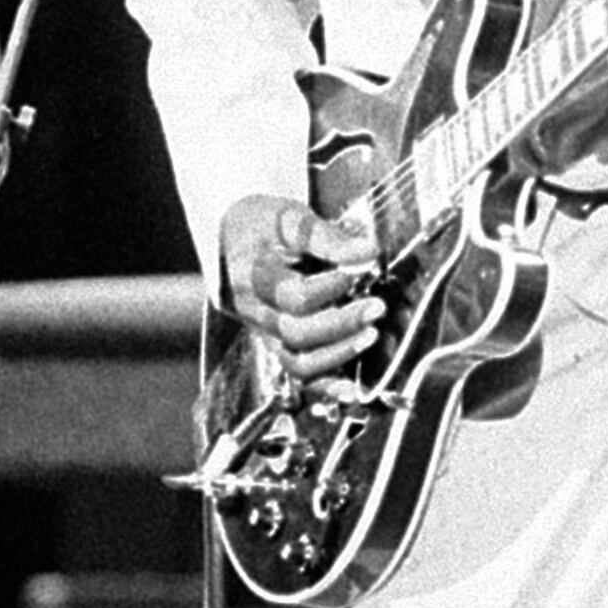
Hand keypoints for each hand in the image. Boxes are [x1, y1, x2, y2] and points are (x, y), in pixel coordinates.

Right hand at [216, 194, 386, 383]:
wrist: (230, 241)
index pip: (293, 295)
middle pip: (297, 333)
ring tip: (371, 335)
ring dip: (339, 354)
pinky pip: (298, 375)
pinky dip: (326, 386)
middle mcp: (257, 311)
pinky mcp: (276, 344)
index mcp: (255, 276)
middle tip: (377, 307)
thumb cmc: (261, 226)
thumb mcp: (288, 217)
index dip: (330, 288)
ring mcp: (265, 332)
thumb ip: (326, 236)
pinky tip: (352, 390)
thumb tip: (367, 252)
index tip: (355, 271)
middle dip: (342, 324)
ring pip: (297, 362)